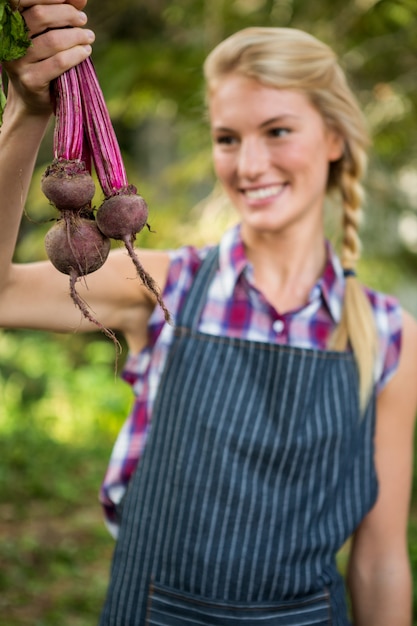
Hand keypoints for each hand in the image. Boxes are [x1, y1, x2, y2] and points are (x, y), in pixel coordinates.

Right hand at [3, 0, 94, 115]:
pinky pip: (59, 62)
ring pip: (52, 40)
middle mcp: (8, 40)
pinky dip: (76, 55)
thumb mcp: (47, 34)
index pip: (24, 0)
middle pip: (39, 16)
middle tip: (83, 19)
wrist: (32, 98)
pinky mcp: (30, 80)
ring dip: (76, 36)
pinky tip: (85, 52)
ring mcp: (17, 62)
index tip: (73, 2)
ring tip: (89, 37)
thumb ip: (60, 14)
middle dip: (67, 15)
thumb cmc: (42, 59)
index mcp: (8, 23)